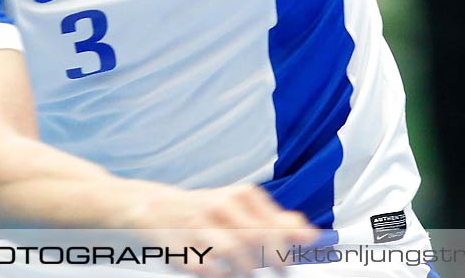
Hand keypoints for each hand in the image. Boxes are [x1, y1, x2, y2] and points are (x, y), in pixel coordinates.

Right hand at [126, 183, 319, 275]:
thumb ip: (275, 220)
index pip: (276, 226)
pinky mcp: (182, 248)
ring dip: (247, 270)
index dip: (289, 248)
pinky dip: (222, 275)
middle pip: (259, 241)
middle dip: (272, 260)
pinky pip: (211, 271)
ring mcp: (200, 227)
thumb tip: (310, 234)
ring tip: (247, 270)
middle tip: (278, 269)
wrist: (155, 207)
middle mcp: (221, 207)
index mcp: (240, 196)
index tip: (294, 260)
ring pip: (237, 257)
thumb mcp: (240, 206)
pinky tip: (222, 271)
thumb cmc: (205, 210)